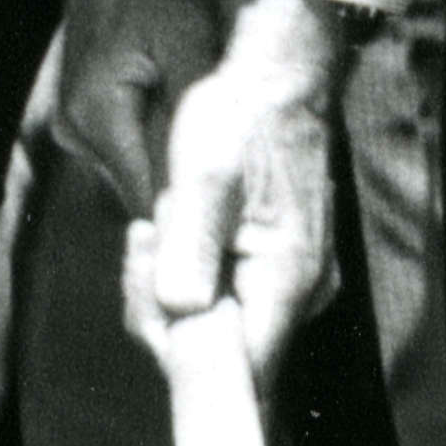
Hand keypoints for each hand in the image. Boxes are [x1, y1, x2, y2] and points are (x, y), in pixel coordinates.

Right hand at [42, 0, 231, 214]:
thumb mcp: (188, 32)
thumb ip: (199, 102)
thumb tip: (220, 164)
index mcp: (100, 119)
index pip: (151, 199)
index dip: (195, 210)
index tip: (239, 211)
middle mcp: (80, 135)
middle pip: (145, 192)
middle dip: (189, 185)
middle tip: (237, 172)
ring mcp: (79, 130)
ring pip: (139, 174)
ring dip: (175, 163)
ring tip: (213, 140)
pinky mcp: (87, 120)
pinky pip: (130, 152)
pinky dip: (160, 144)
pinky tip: (183, 120)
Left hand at [132, 0, 357, 391]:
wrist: (276, 74)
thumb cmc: (241, 118)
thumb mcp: (202, 174)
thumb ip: (190, 246)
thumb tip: (180, 311)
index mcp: (286, 280)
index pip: (241, 371)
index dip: (187, 360)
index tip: (151, 305)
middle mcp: (301, 294)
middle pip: (227, 354)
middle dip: (167, 315)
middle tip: (143, 245)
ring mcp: (293, 282)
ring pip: (223, 325)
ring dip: (172, 289)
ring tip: (157, 225)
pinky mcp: (279, 267)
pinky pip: (230, 298)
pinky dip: (191, 275)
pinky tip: (172, 231)